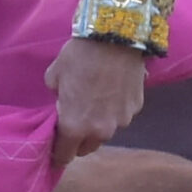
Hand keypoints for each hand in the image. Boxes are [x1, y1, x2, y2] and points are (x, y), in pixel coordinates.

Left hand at [45, 36, 147, 166]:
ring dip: (99, 125)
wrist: (115, 37)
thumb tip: (61, 100)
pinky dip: (115, 110)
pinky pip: (121, 116)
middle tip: (74, 123)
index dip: (58, 154)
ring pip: (106, 132)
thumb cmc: (79, 56)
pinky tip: (112, 92)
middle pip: (87, 147)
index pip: (64, 155)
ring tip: (95, 104)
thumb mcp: (55, 76)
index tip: (55, 150)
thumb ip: (56, 96)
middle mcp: (99, 131)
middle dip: (79, 140)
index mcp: (74, 127)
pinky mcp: (136, 108)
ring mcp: (121, 121)